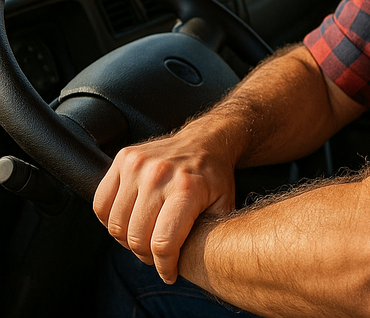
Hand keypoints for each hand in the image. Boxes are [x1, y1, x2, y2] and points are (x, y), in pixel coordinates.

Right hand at [93, 125, 236, 283]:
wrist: (206, 140)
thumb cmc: (214, 177)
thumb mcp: (224, 206)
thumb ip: (210, 236)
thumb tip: (197, 266)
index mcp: (187, 188)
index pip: (163, 244)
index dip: (165, 267)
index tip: (170, 273)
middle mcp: (160, 174)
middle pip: (136, 238)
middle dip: (148, 255)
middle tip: (159, 254)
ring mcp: (138, 164)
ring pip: (116, 225)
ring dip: (129, 239)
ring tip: (146, 236)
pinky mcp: (124, 158)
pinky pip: (101, 204)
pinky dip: (111, 220)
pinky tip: (131, 219)